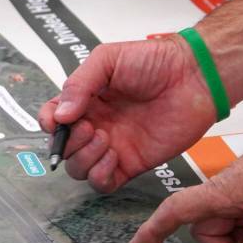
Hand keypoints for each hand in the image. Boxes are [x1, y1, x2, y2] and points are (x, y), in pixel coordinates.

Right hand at [38, 36, 217, 192]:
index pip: (54, 120)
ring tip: (104, 138)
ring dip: (83, 158)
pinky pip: (104, 183)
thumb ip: (79, 84)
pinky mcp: (132, 163)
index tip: (58, 121)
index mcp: (88, 100)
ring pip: (80, 169)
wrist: (193, 76)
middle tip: (91, 126)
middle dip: (68, 142)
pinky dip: (99, 176)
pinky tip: (112, 156)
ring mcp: (114, 146)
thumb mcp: (108, 59)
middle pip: (64, 149)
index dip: (49, 123)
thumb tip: (60, 115)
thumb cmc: (155, 61)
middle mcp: (98, 125)